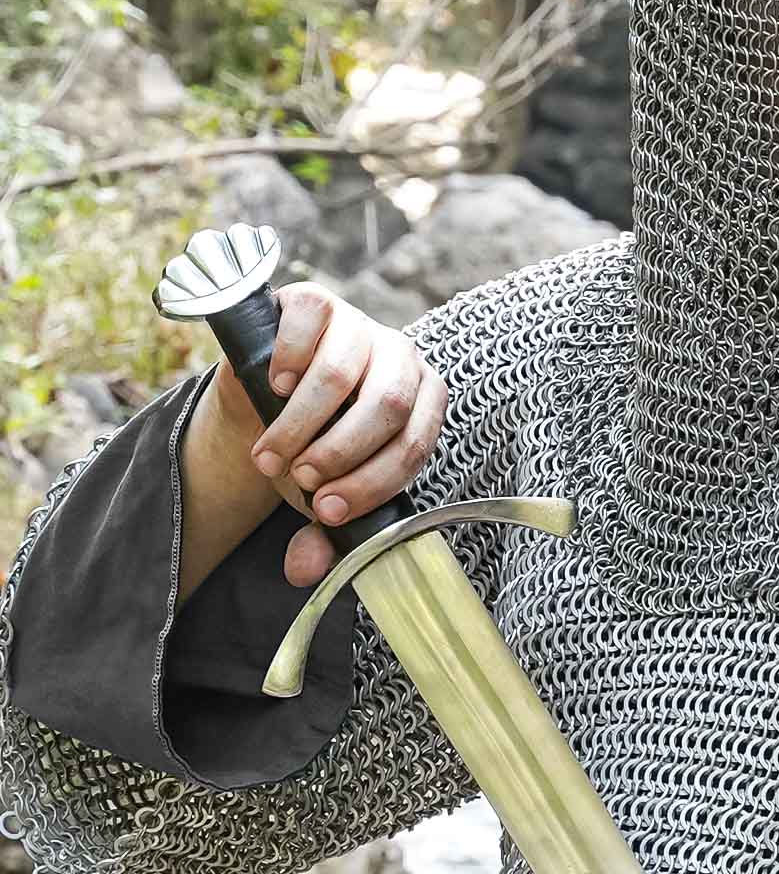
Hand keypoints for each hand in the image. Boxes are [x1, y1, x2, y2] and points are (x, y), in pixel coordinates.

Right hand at [211, 282, 446, 588]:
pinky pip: (309, 325)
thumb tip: (304, 571)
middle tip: (301, 478)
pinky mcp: (317, 302)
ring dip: (300, 424)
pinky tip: (272, 387)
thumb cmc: (310, 445)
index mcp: (421, 402)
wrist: (262, 395)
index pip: (414, 444)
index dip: (372, 482)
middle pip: (386, 405)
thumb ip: (321, 534)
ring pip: (341, 373)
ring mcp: (360, 325)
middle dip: (339, 453)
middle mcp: (400, 358)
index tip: (327, 511)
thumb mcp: (320, 491)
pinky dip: (287, 363)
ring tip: (270, 453)